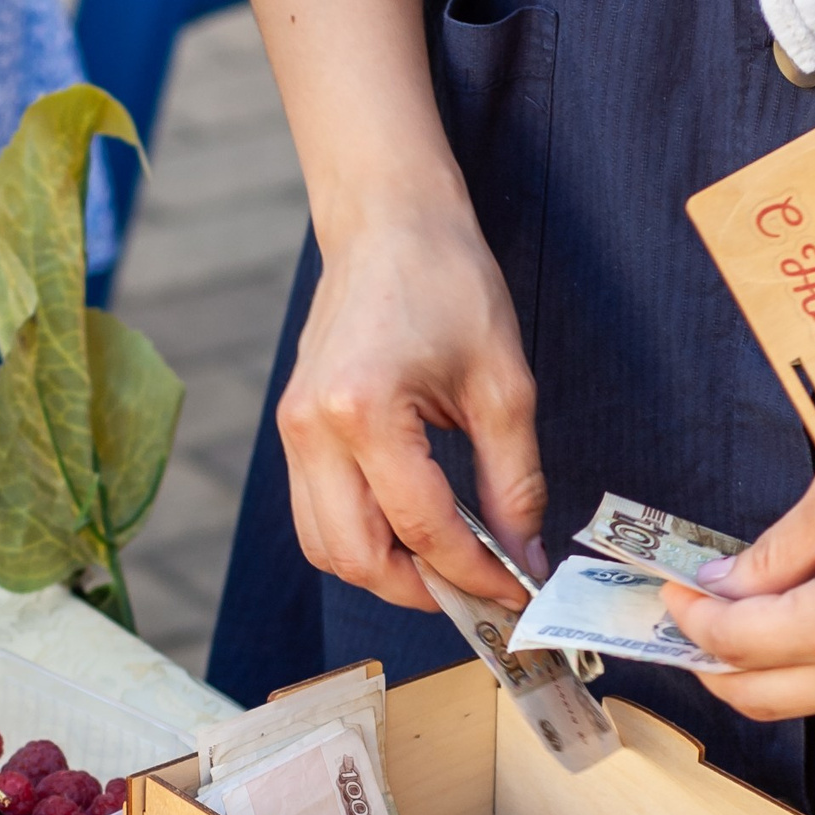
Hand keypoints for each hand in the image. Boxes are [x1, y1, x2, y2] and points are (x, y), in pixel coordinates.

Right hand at [232, 0, 544, 611]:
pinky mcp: (292, 429)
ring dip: (385, 570)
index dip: (476, 575)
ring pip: (325, 546)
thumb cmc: (446, 280)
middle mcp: (312, 429)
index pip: (422, 528)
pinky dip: (362, 537)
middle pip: (354, 557)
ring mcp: (292, 431)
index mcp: (365, 411)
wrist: (387, 221)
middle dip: (421, 591)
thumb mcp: (504, 384)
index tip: (518, 592)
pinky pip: (317, 512)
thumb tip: (522, 557)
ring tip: (447, 566)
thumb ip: (514, 482)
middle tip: (479, 593)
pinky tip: (413, 529)